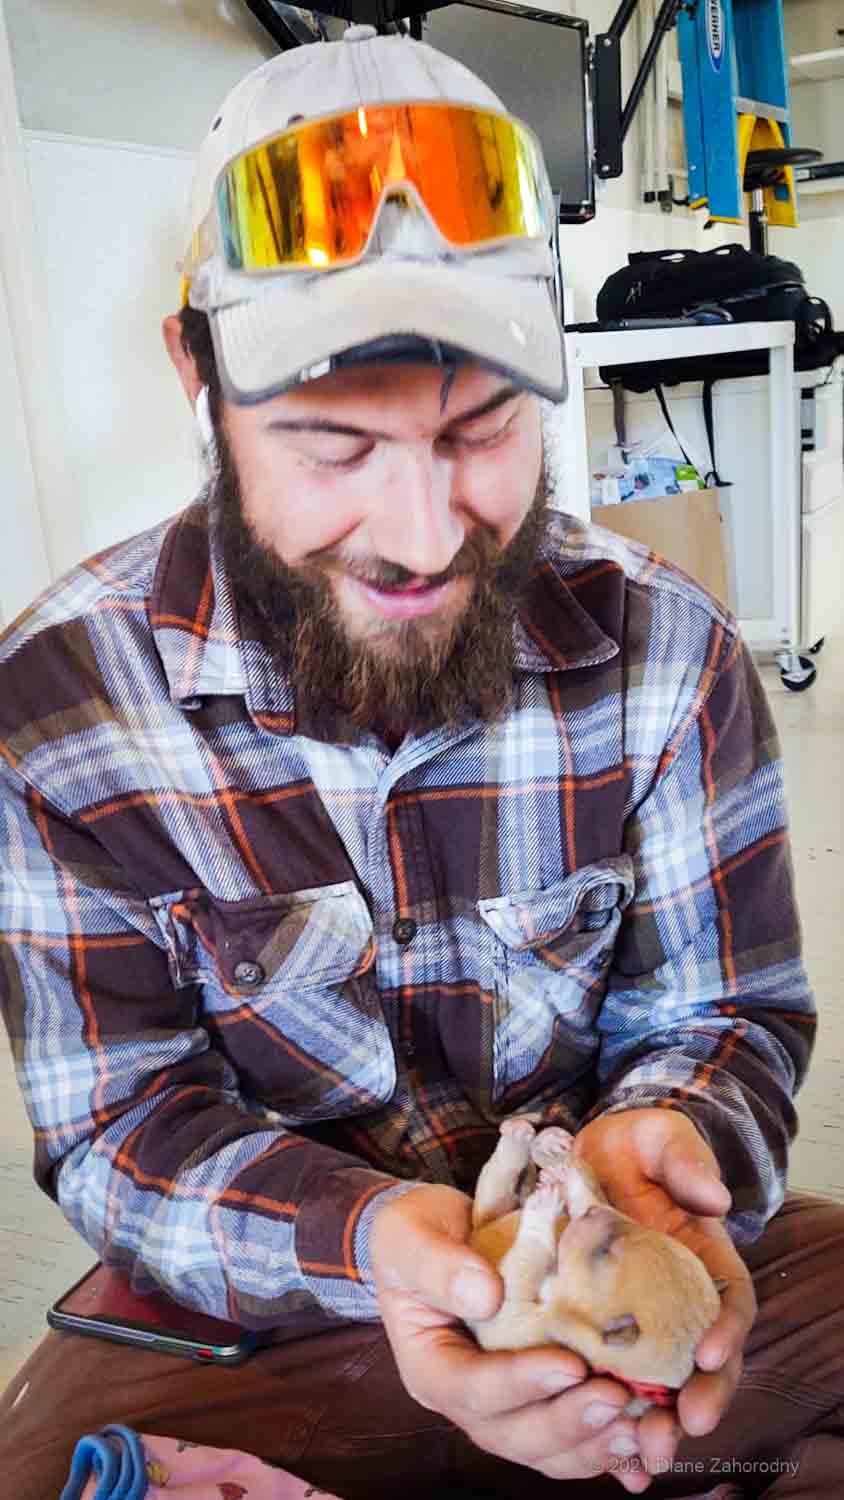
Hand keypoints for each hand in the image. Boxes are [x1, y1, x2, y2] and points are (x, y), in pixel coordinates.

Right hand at [369, 1182, 657, 1491]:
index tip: (569, 1364)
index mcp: (430, 1364)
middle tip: (614, 1397)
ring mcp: (504, 1405)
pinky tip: (641, 1442)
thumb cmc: (417, 1233)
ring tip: (636, 1424)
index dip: (520, 1383)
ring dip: (591, 1443)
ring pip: (545, 1449)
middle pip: (511, 1433)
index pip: (471, 1388)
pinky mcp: (537, 1398)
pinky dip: (604, 1447)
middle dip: (565, 1422)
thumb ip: (437, 1263)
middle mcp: (465, 1398)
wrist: (439, 1234)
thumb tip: (484, 1297)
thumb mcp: (409, 1234)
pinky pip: (569, 1440)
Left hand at [572, 1108, 756, 1481]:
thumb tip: (714, 1198)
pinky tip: (604, 1453)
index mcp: (705, 1260)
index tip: (710, 1354)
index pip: (731, 1304)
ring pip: (658, 1384)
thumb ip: (685, 1160)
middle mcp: (678, 1300)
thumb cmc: (632, 1147)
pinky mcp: (593, 1330)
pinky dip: (611, 1419)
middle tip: (683, 1428)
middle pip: (702, 1362)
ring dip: (655, 1422)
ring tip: (642, 1453)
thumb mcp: (659, 1138)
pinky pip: (608, 1380)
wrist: (581, 1154)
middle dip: (700, 1398)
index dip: (728, 1332)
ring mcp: (637, 1320)